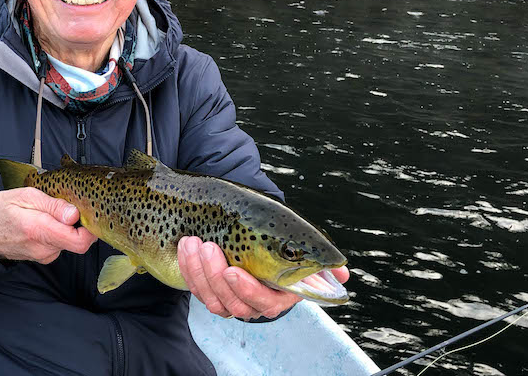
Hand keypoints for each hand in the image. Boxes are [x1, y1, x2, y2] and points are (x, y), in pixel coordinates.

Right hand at [0, 188, 96, 263]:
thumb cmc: (2, 209)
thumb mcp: (26, 196)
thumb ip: (52, 205)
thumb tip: (74, 214)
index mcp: (39, 231)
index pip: (79, 241)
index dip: (91, 229)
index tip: (90, 214)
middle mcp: (43, 249)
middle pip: (78, 242)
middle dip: (80, 225)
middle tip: (71, 207)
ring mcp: (43, 256)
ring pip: (69, 243)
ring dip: (67, 228)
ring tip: (53, 213)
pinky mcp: (43, 257)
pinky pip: (60, 245)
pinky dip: (59, 233)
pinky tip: (48, 222)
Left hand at [177, 236, 348, 319]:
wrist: (241, 223)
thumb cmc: (270, 234)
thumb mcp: (292, 238)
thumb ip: (314, 254)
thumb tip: (341, 272)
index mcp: (279, 293)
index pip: (265, 302)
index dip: (247, 290)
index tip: (232, 271)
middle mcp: (254, 302)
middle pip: (234, 304)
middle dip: (216, 276)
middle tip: (207, 247)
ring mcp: (230, 300)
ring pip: (213, 300)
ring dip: (199, 271)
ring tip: (192, 243)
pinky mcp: (209, 293)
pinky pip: (196, 290)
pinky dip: (188, 268)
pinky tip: (186, 247)